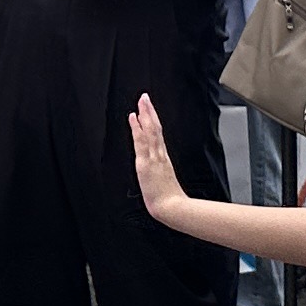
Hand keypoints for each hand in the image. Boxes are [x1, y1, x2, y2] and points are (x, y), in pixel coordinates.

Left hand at [125, 94, 197, 217]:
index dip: (152, 122)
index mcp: (162, 159)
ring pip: (149, 130)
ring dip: (144, 114)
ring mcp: (153, 157)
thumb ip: (162, 176)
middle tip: (144, 97)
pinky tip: (133, 117)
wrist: (171, 208)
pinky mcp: (147, 162)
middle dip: (149, 112)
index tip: (148, 110)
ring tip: (141, 101)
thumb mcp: (165, 183)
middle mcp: (159, 155)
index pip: (157, 136)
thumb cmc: (169, 199)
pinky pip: (142, 141)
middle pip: (154, 128)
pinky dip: (138, 128)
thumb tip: (160, 174)